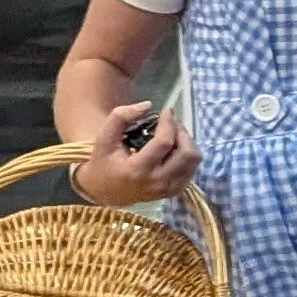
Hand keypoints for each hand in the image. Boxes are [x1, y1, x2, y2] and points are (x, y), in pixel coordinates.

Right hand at [73, 103, 196, 204]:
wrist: (104, 192)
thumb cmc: (103, 163)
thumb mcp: (104, 139)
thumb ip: (120, 118)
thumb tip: (148, 105)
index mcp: (138, 170)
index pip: (164, 143)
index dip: (169, 123)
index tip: (166, 110)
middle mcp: (157, 182)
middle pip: (186, 152)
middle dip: (181, 131)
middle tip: (171, 122)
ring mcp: (169, 189)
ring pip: (193, 160)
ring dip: (187, 142)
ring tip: (173, 134)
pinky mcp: (175, 191)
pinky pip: (192, 169)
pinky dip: (187, 155)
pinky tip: (174, 149)